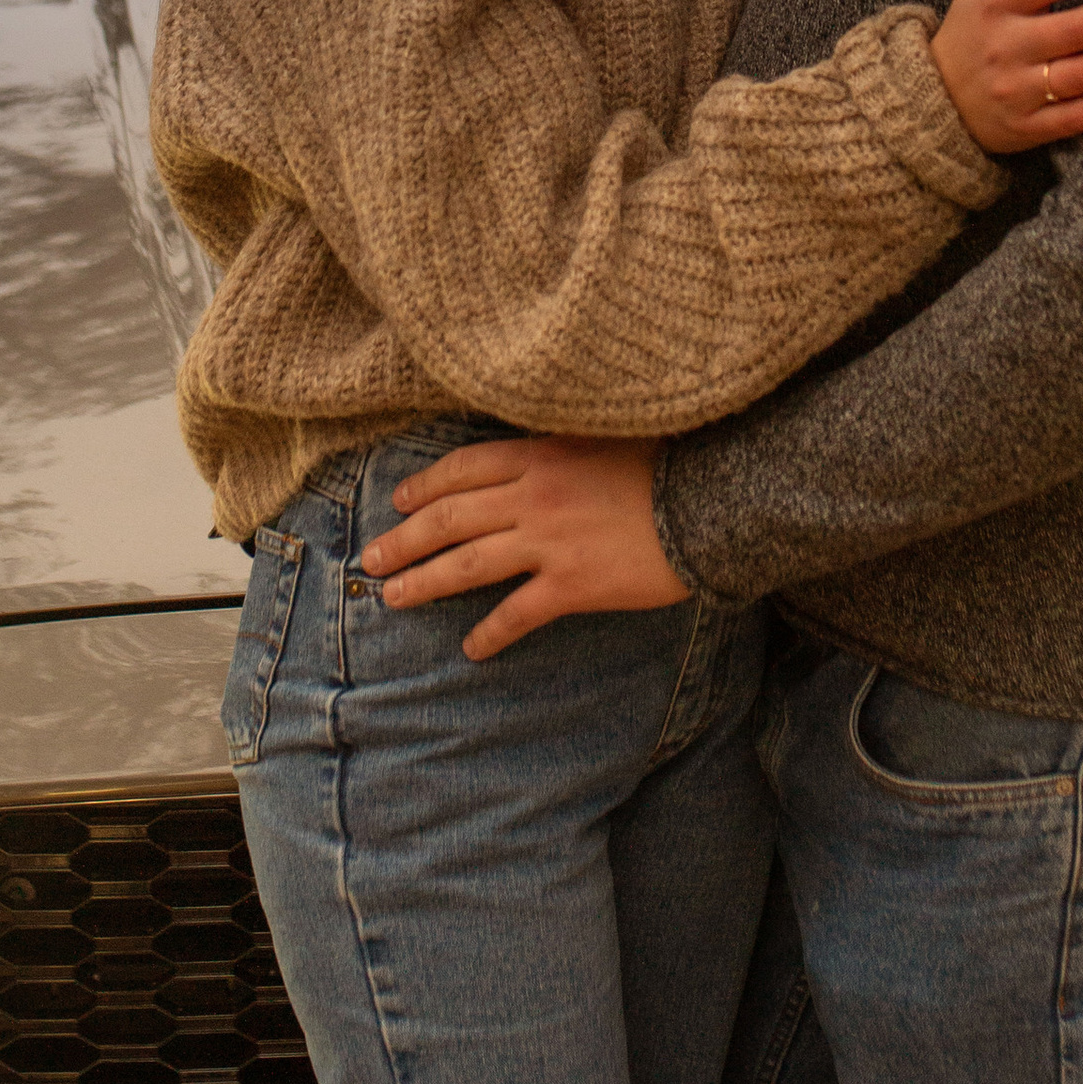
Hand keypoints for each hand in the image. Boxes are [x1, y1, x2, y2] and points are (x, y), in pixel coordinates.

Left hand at [358, 434, 682, 657]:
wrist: (710, 500)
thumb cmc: (667, 464)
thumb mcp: (605, 435)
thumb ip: (559, 447)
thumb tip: (530, 458)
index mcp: (540, 453)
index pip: (463, 468)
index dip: (425, 486)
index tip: (400, 501)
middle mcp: (533, 496)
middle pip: (449, 519)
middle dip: (404, 541)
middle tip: (371, 560)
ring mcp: (549, 542)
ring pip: (467, 565)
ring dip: (424, 583)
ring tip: (394, 599)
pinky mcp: (572, 585)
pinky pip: (516, 613)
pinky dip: (490, 633)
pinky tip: (472, 648)